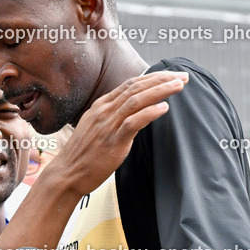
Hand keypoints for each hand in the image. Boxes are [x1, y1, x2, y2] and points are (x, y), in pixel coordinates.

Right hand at [43, 71, 188, 197]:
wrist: (67, 174)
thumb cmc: (84, 155)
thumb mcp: (97, 128)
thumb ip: (114, 117)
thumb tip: (134, 112)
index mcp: (101, 106)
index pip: (131, 84)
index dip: (153, 77)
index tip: (171, 75)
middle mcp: (104, 111)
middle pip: (136, 88)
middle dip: (161, 79)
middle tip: (182, 76)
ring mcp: (107, 125)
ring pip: (136, 100)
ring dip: (159, 91)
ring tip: (178, 86)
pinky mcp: (112, 141)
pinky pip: (132, 122)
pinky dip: (149, 113)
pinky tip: (164, 108)